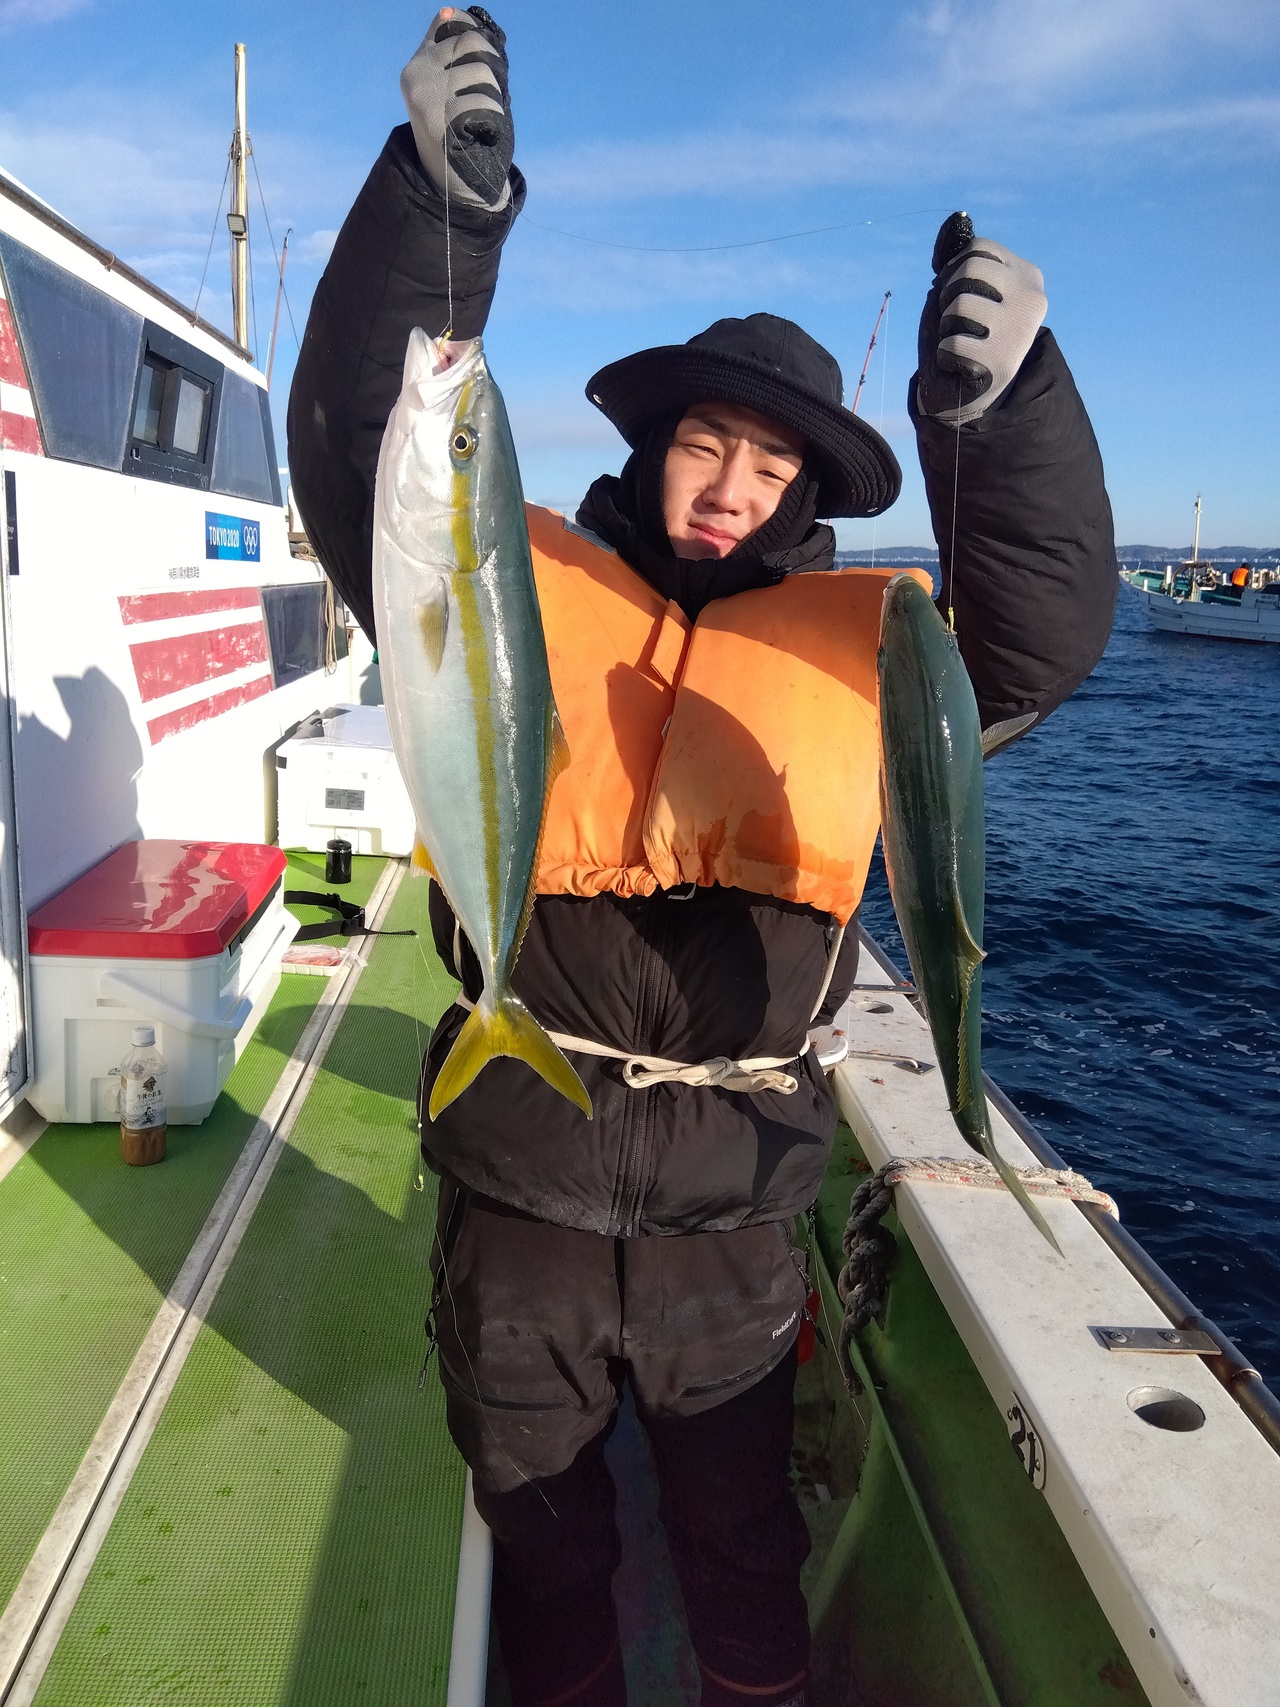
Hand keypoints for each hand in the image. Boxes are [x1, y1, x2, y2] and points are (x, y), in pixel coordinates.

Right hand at [401, 7, 513, 210]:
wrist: (449, 183)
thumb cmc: (453, 131)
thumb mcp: (443, 86)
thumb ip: (444, 51)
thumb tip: (448, 11)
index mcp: (416, 66)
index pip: (455, 27)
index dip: (480, 40)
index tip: (487, 61)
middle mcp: (416, 78)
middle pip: (472, 44)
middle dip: (492, 65)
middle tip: (493, 90)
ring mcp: (428, 100)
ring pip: (482, 73)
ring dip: (495, 94)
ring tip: (486, 115)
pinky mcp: (444, 123)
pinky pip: (485, 103)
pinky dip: (494, 118)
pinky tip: (484, 132)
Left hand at [916, 213, 1046, 423]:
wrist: (969, 391)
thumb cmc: (962, 333)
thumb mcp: (962, 287)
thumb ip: (959, 255)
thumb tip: (958, 217)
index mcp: (1027, 275)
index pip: (978, 247)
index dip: (954, 269)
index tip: (959, 293)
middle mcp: (1032, 298)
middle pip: (970, 268)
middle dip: (949, 294)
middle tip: (956, 320)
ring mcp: (1020, 329)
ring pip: (959, 304)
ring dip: (946, 325)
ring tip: (960, 340)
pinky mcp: (1002, 361)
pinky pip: (952, 343)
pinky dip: (944, 356)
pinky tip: (960, 364)